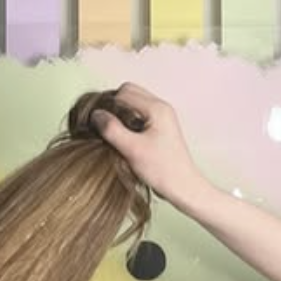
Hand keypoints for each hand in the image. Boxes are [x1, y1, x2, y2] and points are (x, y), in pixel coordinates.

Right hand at [93, 83, 211, 211]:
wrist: (183, 187)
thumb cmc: (163, 170)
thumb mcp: (132, 150)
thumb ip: (112, 129)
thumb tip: (96, 114)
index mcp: (157, 108)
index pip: (123, 93)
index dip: (108, 106)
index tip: (101, 124)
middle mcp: (161, 108)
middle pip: (128, 93)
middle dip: (114, 107)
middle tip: (107, 128)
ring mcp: (162, 117)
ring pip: (133, 104)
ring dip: (121, 115)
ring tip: (116, 135)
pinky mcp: (160, 128)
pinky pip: (138, 115)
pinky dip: (128, 122)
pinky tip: (125, 139)